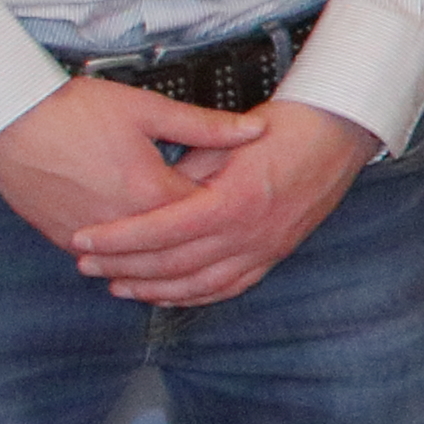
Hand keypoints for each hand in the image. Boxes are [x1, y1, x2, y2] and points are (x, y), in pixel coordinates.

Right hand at [0, 76, 253, 254]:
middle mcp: (124, 224)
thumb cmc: (72, 111)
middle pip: (178, 247)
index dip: (230, 207)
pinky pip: (105, 259)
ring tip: (189, 256)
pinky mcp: (64, 239)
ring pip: (141, 262)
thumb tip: (254, 132)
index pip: (208, 216)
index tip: (246, 200)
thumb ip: (205, 125)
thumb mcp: (147, 109)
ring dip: (165, 260)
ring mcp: (92, 237)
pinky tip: (138, 254)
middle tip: (226, 235)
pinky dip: (124, 259)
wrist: (8, 121)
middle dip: (203, 240)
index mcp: (152, 193)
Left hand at [35, 97, 372, 309]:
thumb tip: (149, 196)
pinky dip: (195, 296)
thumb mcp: (227, 139)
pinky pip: (230, 287)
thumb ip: (188, 171)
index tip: (85, 240)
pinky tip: (169, 296)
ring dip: (154, 289)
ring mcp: (265, 248)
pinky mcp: (275, 253)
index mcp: (234, 201)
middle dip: (124, 267)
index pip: (162, 231)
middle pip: (174, 264)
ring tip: (118, 286)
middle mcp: (250, 233)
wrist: (339, 132)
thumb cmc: (287, 127)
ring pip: (199, 285)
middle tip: (88, 265)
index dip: (118, 239)